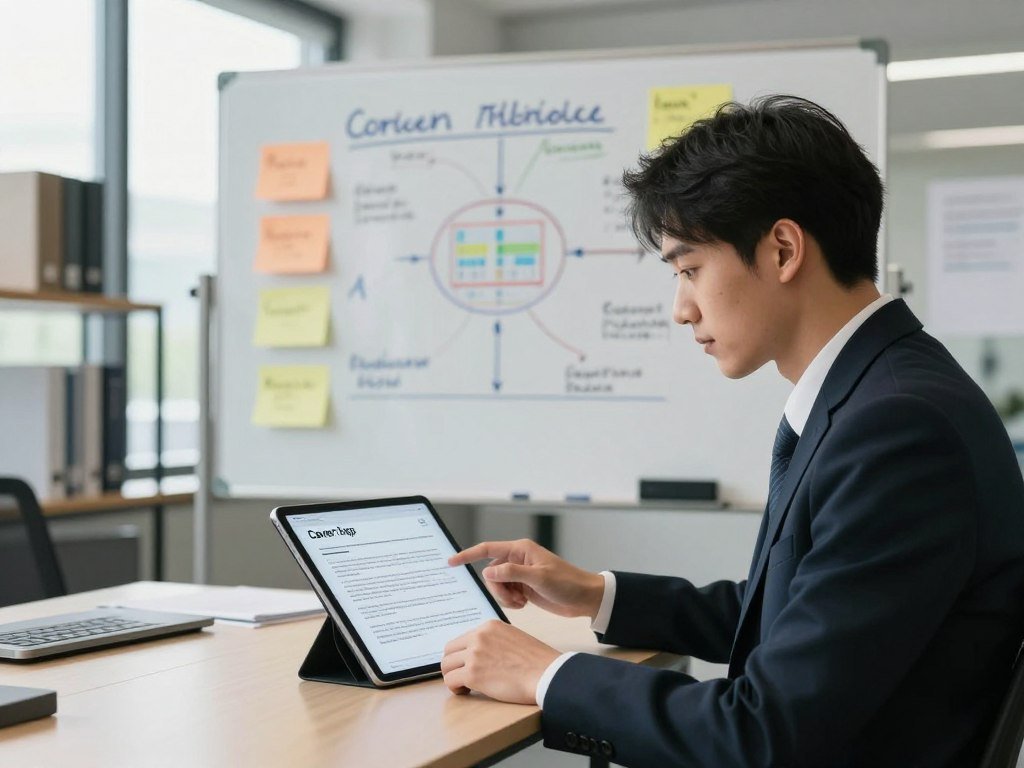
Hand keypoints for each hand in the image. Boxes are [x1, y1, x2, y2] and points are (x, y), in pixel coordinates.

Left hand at [441, 619, 559, 703]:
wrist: (547, 674)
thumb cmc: (536, 662)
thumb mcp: (513, 638)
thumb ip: (494, 641)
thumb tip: (480, 654)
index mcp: (489, 626)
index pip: (462, 639)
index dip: (462, 655)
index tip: (467, 665)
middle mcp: (479, 636)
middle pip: (450, 650)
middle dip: (453, 664)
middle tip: (462, 676)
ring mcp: (475, 654)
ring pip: (446, 666)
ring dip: (453, 676)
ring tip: (465, 685)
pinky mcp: (473, 674)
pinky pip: (451, 681)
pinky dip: (455, 688)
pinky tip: (466, 692)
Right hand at [449, 539, 603, 619]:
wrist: (584, 598)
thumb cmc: (567, 583)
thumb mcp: (539, 578)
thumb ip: (512, 573)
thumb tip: (488, 570)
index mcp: (520, 550)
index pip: (487, 549)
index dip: (467, 555)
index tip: (451, 561)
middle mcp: (518, 559)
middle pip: (491, 573)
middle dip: (497, 589)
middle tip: (513, 599)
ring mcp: (520, 574)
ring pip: (497, 585)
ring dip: (505, 597)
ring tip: (521, 603)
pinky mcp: (524, 587)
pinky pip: (506, 594)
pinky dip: (511, 602)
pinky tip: (525, 604)